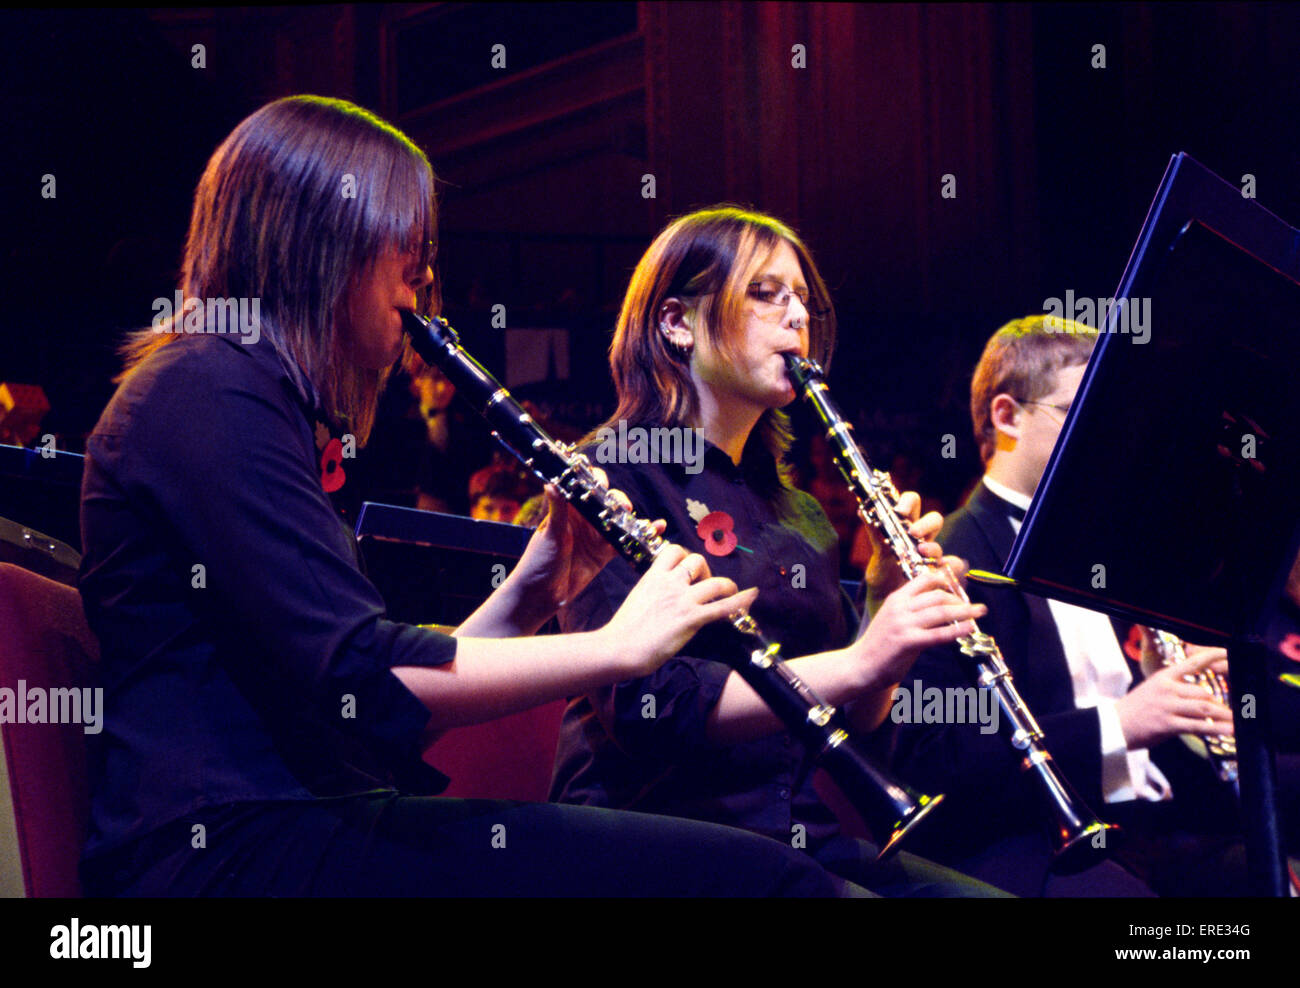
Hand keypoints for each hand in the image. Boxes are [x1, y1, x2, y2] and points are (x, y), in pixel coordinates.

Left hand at [513, 469, 660, 616]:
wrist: (541, 594)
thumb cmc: (539, 560)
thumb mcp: (550, 534)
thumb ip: (557, 509)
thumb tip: (551, 482)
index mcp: (569, 508)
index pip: (585, 486)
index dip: (595, 480)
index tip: (602, 483)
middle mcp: (584, 518)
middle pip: (607, 501)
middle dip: (617, 500)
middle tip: (621, 508)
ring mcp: (596, 535)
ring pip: (619, 519)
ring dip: (630, 516)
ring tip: (636, 519)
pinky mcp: (605, 552)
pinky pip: (626, 541)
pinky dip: (641, 535)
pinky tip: (656, 528)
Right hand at [599, 544, 758, 676]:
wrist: (620, 647)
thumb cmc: (624, 630)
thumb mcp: (638, 600)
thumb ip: (654, 593)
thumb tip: (666, 598)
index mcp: (653, 576)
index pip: (675, 550)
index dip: (686, 556)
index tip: (689, 568)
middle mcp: (670, 583)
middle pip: (698, 561)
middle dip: (706, 570)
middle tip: (704, 586)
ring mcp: (682, 600)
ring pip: (716, 582)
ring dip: (727, 586)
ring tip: (730, 593)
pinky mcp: (691, 619)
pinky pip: (723, 607)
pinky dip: (741, 601)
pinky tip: (751, 596)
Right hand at [850, 568, 986, 691]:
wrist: (859, 665)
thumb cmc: (878, 645)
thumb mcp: (892, 618)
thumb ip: (911, 610)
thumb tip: (938, 607)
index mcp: (896, 599)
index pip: (924, 580)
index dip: (945, 581)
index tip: (959, 587)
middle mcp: (900, 607)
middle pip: (937, 595)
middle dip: (960, 599)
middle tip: (974, 606)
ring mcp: (903, 624)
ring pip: (941, 612)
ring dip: (965, 611)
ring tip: (980, 612)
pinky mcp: (908, 642)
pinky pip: (939, 634)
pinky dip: (958, 630)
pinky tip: (970, 629)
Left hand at [863, 490, 945, 599]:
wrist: (883, 597)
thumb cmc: (881, 570)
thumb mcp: (877, 549)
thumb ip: (873, 531)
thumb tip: (861, 510)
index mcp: (906, 525)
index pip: (913, 502)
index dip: (909, 502)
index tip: (899, 511)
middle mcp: (921, 538)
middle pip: (934, 519)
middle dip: (926, 524)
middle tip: (913, 532)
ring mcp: (930, 556)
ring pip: (939, 544)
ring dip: (933, 547)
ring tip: (922, 553)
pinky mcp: (936, 573)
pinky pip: (951, 566)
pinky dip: (948, 567)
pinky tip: (938, 571)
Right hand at [1116, 645, 1233, 749]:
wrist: (1114, 725)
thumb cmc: (1136, 709)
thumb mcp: (1153, 690)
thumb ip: (1177, 690)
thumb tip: (1204, 698)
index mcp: (1163, 677)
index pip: (1192, 663)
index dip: (1212, 656)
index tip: (1228, 652)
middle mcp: (1167, 689)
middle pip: (1203, 692)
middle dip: (1221, 703)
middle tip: (1234, 711)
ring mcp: (1167, 706)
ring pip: (1204, 708)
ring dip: (1224, 715)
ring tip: (1237, 721)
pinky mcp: (1168, 724)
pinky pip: (1198, 726)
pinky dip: (1216, 729)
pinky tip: (1229, 731)